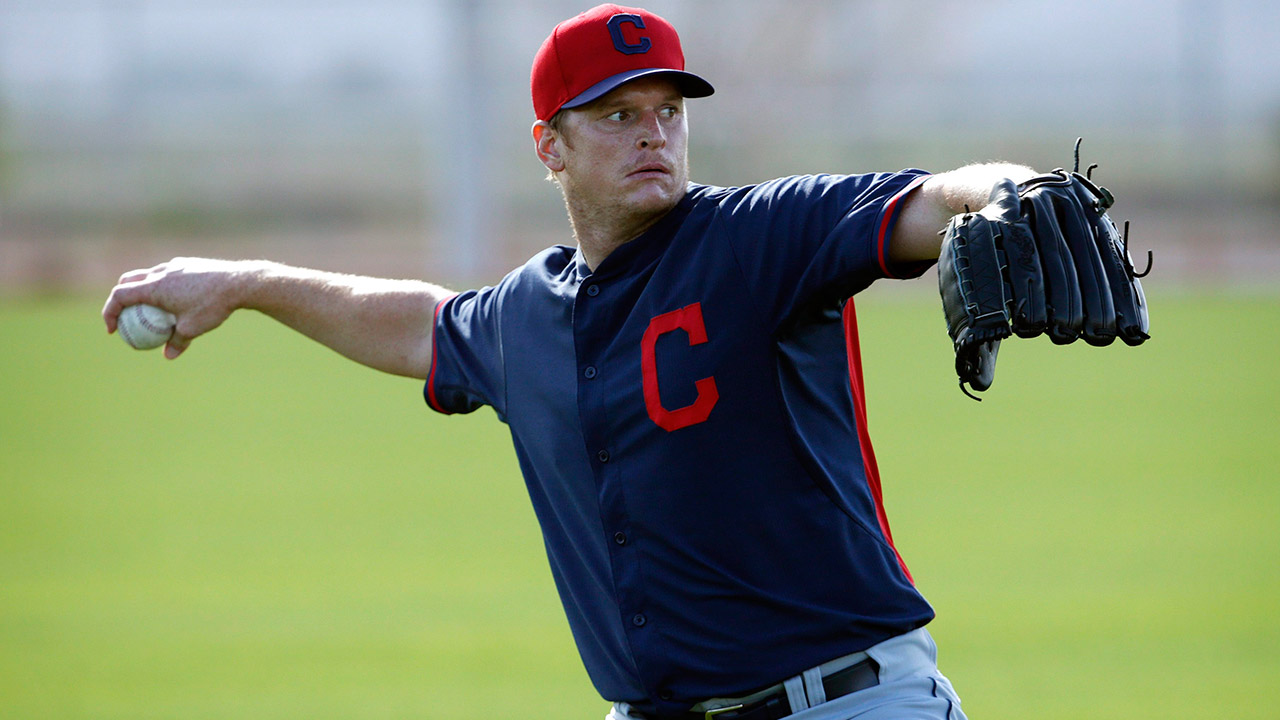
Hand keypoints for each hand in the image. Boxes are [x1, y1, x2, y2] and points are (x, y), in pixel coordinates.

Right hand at [102, 257, 255, 358]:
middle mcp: (160, 273)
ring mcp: (174, 266)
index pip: (120, 295)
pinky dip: (161, 286)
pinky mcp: (187, 264)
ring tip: (149, 309)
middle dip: (120, 298)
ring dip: (141, 290)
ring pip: (148, 275)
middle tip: (124, 316)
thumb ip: (177, 342)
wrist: (238, 282)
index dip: (110, 312)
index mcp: (154, 287)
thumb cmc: (212, 306)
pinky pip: (167, 274)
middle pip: (128, 281)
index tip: (113, 329)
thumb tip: (168, 355)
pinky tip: (175, 300)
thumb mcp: (193, 329)